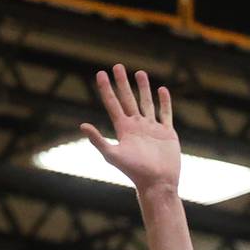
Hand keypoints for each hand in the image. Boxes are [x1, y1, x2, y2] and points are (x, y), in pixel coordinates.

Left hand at [81, 64, 179, 194]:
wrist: (158, 182)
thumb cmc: (135, 172)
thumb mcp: (113, 155)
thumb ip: (98, 140)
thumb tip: (82, 125)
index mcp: (123, 128)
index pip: (112, 103)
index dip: (106, 88)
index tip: (101, 74)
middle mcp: (137, 125)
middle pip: (128, 99)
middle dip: (122, 83)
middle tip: (117, 66)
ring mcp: (152, 128)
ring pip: (146, 103)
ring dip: (143, 88)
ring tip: (139, 73)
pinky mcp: (167, 133)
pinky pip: (165, 114)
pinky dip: (164, 102)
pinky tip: (162, 90)